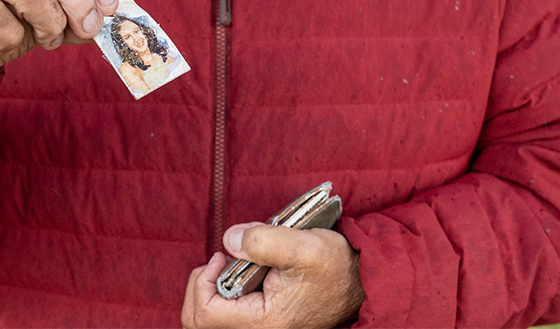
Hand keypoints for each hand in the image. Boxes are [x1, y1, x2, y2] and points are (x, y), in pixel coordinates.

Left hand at [182, 223, 365, 328]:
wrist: (359, 282)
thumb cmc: (335, 267)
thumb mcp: (302, 246)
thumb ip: (262, 241)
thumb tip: (228, 240)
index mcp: (265, 323)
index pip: (205, 315)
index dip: (203, 281)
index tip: (222, 256)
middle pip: (200, 320)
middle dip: (202, 285)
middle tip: (221, 260)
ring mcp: (261, 327)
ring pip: (211, 317)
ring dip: (214, 286)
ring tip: (234, 263)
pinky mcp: (263, 320)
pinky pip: (227, 312)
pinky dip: (226, 289)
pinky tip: (244, 271)